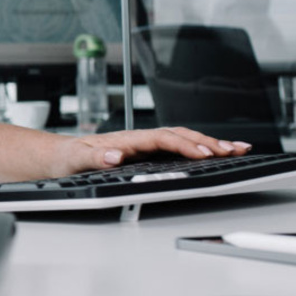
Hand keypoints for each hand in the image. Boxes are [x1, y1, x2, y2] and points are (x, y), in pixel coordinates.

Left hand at [48, 125, 247, 177]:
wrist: (57, 157)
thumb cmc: (66, 158)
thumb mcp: (74, 160)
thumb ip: (93, 157)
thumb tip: (114, 156)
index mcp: (125, 140)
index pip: (161, 139)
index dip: (184, 145)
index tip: (204, 153)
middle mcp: (138, 140)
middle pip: (179, 136)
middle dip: (208, 142)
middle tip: (235, 150)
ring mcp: (143, 146)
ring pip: (182, 139)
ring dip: (210, 143)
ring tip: (238, 149)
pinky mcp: (145, 154)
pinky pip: (177, 148)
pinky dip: (199, 149)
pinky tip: (217, 154)